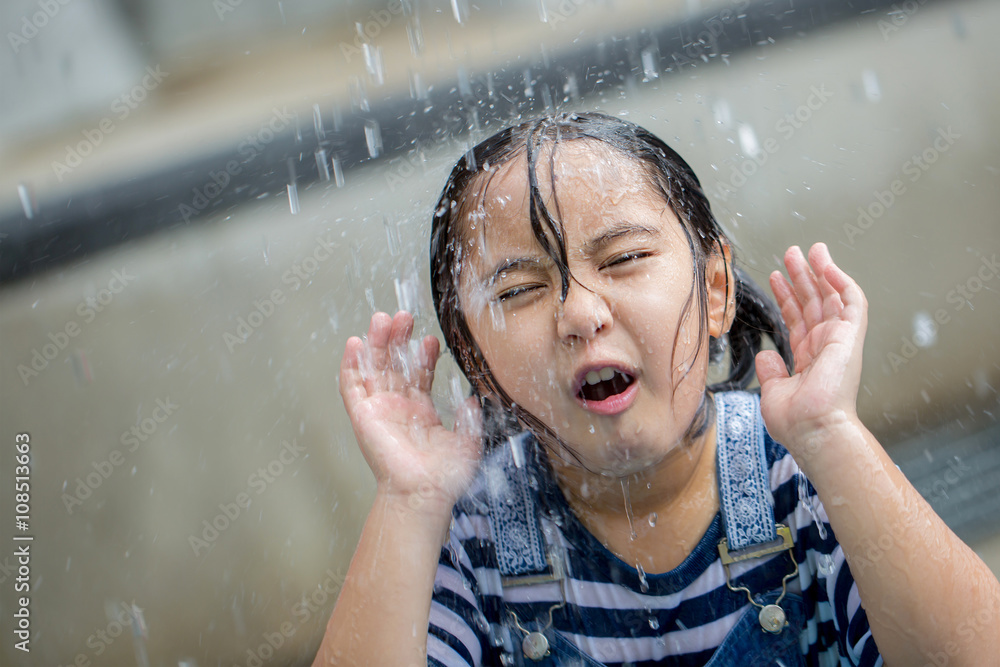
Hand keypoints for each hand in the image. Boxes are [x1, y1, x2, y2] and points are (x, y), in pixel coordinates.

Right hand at [340, 311, 482, 515]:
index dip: (423, 356)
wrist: (424, 493)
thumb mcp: (468, 442)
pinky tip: (355, 344)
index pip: (419, 376)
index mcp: (420, 413)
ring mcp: (378, 411)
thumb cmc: (445, 478)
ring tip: (382, 319)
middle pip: (394, 365)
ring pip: (374, 368)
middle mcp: (397, 409)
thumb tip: (474, 398)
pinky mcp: (362, 416)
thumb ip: (470, 418)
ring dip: (376, 343)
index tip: (431, 340)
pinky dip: (351, 364)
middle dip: (398, 339)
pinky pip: (352, 387)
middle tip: (404, 316)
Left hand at [755, 243, 867, 453]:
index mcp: (807, 359)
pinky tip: (825, 264)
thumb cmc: (796, 422)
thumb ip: (771, 372)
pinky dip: (840, 280)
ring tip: (806, 250)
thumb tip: (767, 355)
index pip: (797, 320)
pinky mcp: (850, 336)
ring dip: (819, 271)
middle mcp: (824, 347)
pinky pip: (851, 300)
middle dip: (802, 277)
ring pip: (831, 296)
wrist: (813, 430)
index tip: (775, 277)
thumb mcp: (774, 393)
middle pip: (813, 303)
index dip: (787, 297)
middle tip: (791, 254)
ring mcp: (839, 340)